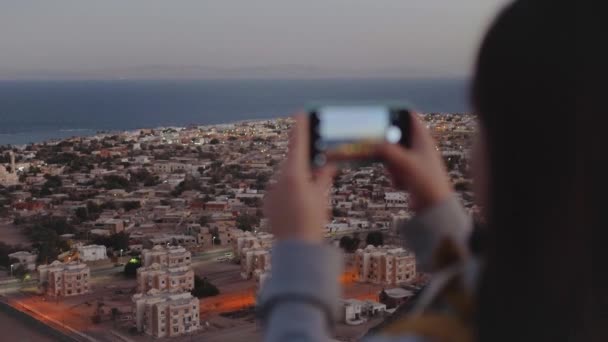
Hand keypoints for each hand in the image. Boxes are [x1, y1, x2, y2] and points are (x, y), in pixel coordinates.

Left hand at [264, 114, 336, 242]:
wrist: (295, 249)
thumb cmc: (312, 222)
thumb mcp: (322, 197)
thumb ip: (324, 176)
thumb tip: (329, 164)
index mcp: (294, 175)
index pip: (298, 144)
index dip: (300, 127)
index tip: (301, 112)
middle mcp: (279, 179)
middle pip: (293, 161)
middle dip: (305, 158)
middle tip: (317, 154)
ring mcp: (271, 191)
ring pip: (287, 176)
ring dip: (299, 178)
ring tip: (311, 191)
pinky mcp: (268, 202)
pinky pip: (281, 189)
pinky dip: (291, 190)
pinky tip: (300, 204)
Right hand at [375, 113, 452, 211]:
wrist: (434, 206)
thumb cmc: (426, 181)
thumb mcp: (405, 162)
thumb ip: (387, 151)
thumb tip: (371, 143)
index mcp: (422, 138)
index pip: (409, 116)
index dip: (396, 111)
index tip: (381, 112)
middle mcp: (418, 146)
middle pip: (396, 136)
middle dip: (387, 145)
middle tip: (374, 145)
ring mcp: (414, 160)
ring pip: (392, 154)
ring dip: (391, 164)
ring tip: (399, 174)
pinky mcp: (409, 173)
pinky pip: (394, 168)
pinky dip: (395, 175)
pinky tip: (403, 184)